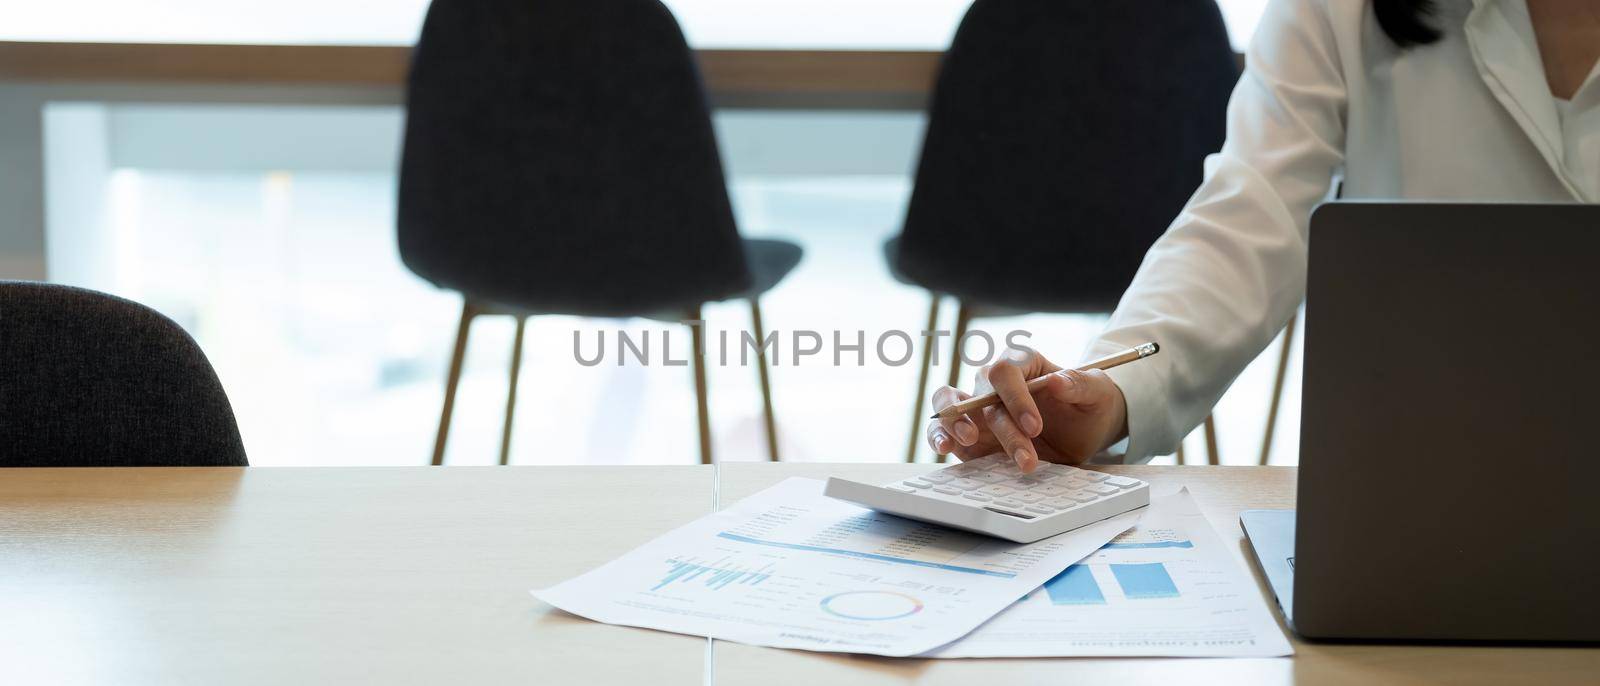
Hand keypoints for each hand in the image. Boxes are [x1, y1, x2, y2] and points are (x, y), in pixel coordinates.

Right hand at [925, 347, 1128, 471]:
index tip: (1035, 426)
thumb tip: (1057, 380)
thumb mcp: (1098, 392)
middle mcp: (994, 384)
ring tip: (967, 441)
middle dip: (1002, 429)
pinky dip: (939, 436)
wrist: (1084, 431)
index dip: (1015, 397)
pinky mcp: (970, 435)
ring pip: (951, 406)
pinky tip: (945, 448)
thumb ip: (1080, 384)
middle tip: (1025, 456)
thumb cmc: (1090, 403)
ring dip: (955, 424)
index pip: (1004, 371)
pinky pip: (944, 431)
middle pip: (981, 396)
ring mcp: (979, 409)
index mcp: (1022, 363)